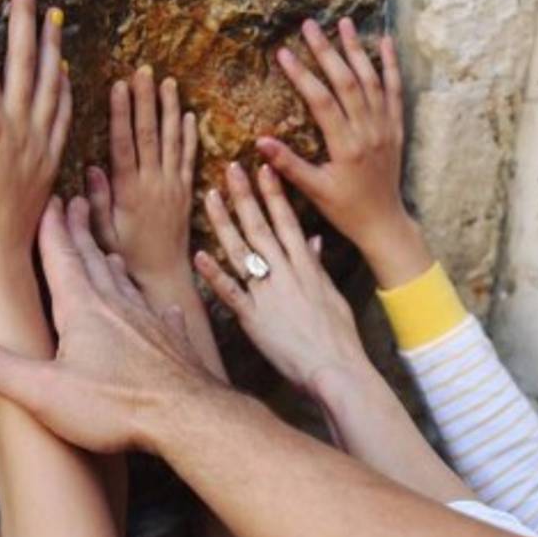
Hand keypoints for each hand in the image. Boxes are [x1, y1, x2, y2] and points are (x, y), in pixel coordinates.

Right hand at [0, 0, 70, 268]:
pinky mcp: (51, 158)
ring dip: (51, 45)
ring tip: (54, 13)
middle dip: (23, 17)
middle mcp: (19, 127)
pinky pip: (64, 113)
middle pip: (22, 61)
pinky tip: (65, 69)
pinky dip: (65, 86)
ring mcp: (41, 142)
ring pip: (50, 82)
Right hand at [0, 197, 215, 454]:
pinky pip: (164, 316)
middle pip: (93, 260)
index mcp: (83, 308)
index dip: (52, 228)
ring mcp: (149, 322)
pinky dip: (158, 307)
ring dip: (112, 263)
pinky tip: (166, 308)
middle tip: (78, 202)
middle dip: (80, 232)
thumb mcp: (43, 391)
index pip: (61, 257)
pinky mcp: (173, 343)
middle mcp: (117, 305)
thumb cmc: (115, 405)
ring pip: (126, 283)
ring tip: (107, 252)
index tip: (50, 200)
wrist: (187, 417)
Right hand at [86, 68, 198, 289]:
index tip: (119, 86)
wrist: (163, 276)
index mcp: (130, 191)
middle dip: (146, 100)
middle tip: (144, 71)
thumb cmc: (126, 257)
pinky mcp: (185, 193)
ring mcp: (173, 186)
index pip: (125, 143)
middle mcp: (154, 183)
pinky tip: (188, 116)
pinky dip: (189, 137)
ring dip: (169, 109)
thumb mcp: (104, 233)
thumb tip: (92, 167)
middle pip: (150, 134)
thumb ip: (97, 202)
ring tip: (168, 82)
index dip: (122, 113)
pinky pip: (189, 160)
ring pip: (172, 141)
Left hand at [195, 162, 364, 393]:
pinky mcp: (254, 319)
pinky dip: (214, 273)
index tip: (264, 169)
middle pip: (260, 227)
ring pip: (241, 251)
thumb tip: (314, 242)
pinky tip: (199, 254)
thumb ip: (318, 267)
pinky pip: (230, 292)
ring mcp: (268, 294)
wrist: (336, 367)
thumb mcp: (332, 295)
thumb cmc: (338, 336)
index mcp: (306, 266)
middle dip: (245, 196)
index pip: (287, 221)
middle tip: (231, 169)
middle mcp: (285, 274)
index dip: (274, 193)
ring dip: (224, 223)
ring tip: (211, 197)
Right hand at [259, 17, 431, 287]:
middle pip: (347, 82)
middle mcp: (368, 131)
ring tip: (343, 23)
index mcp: (346, 146)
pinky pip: (394, 91)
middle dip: (326, 51)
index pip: (321, 101)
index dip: (302, 75)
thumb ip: (289, 165)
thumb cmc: (345, 210)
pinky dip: (390, 66)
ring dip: (357, 50)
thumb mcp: (314, 191)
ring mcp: (384, 127)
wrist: (383, 222)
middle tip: (309, 26)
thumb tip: (260, 141)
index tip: (283, 53)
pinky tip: (385, 43)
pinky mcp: (395, 128)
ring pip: (372, 80)